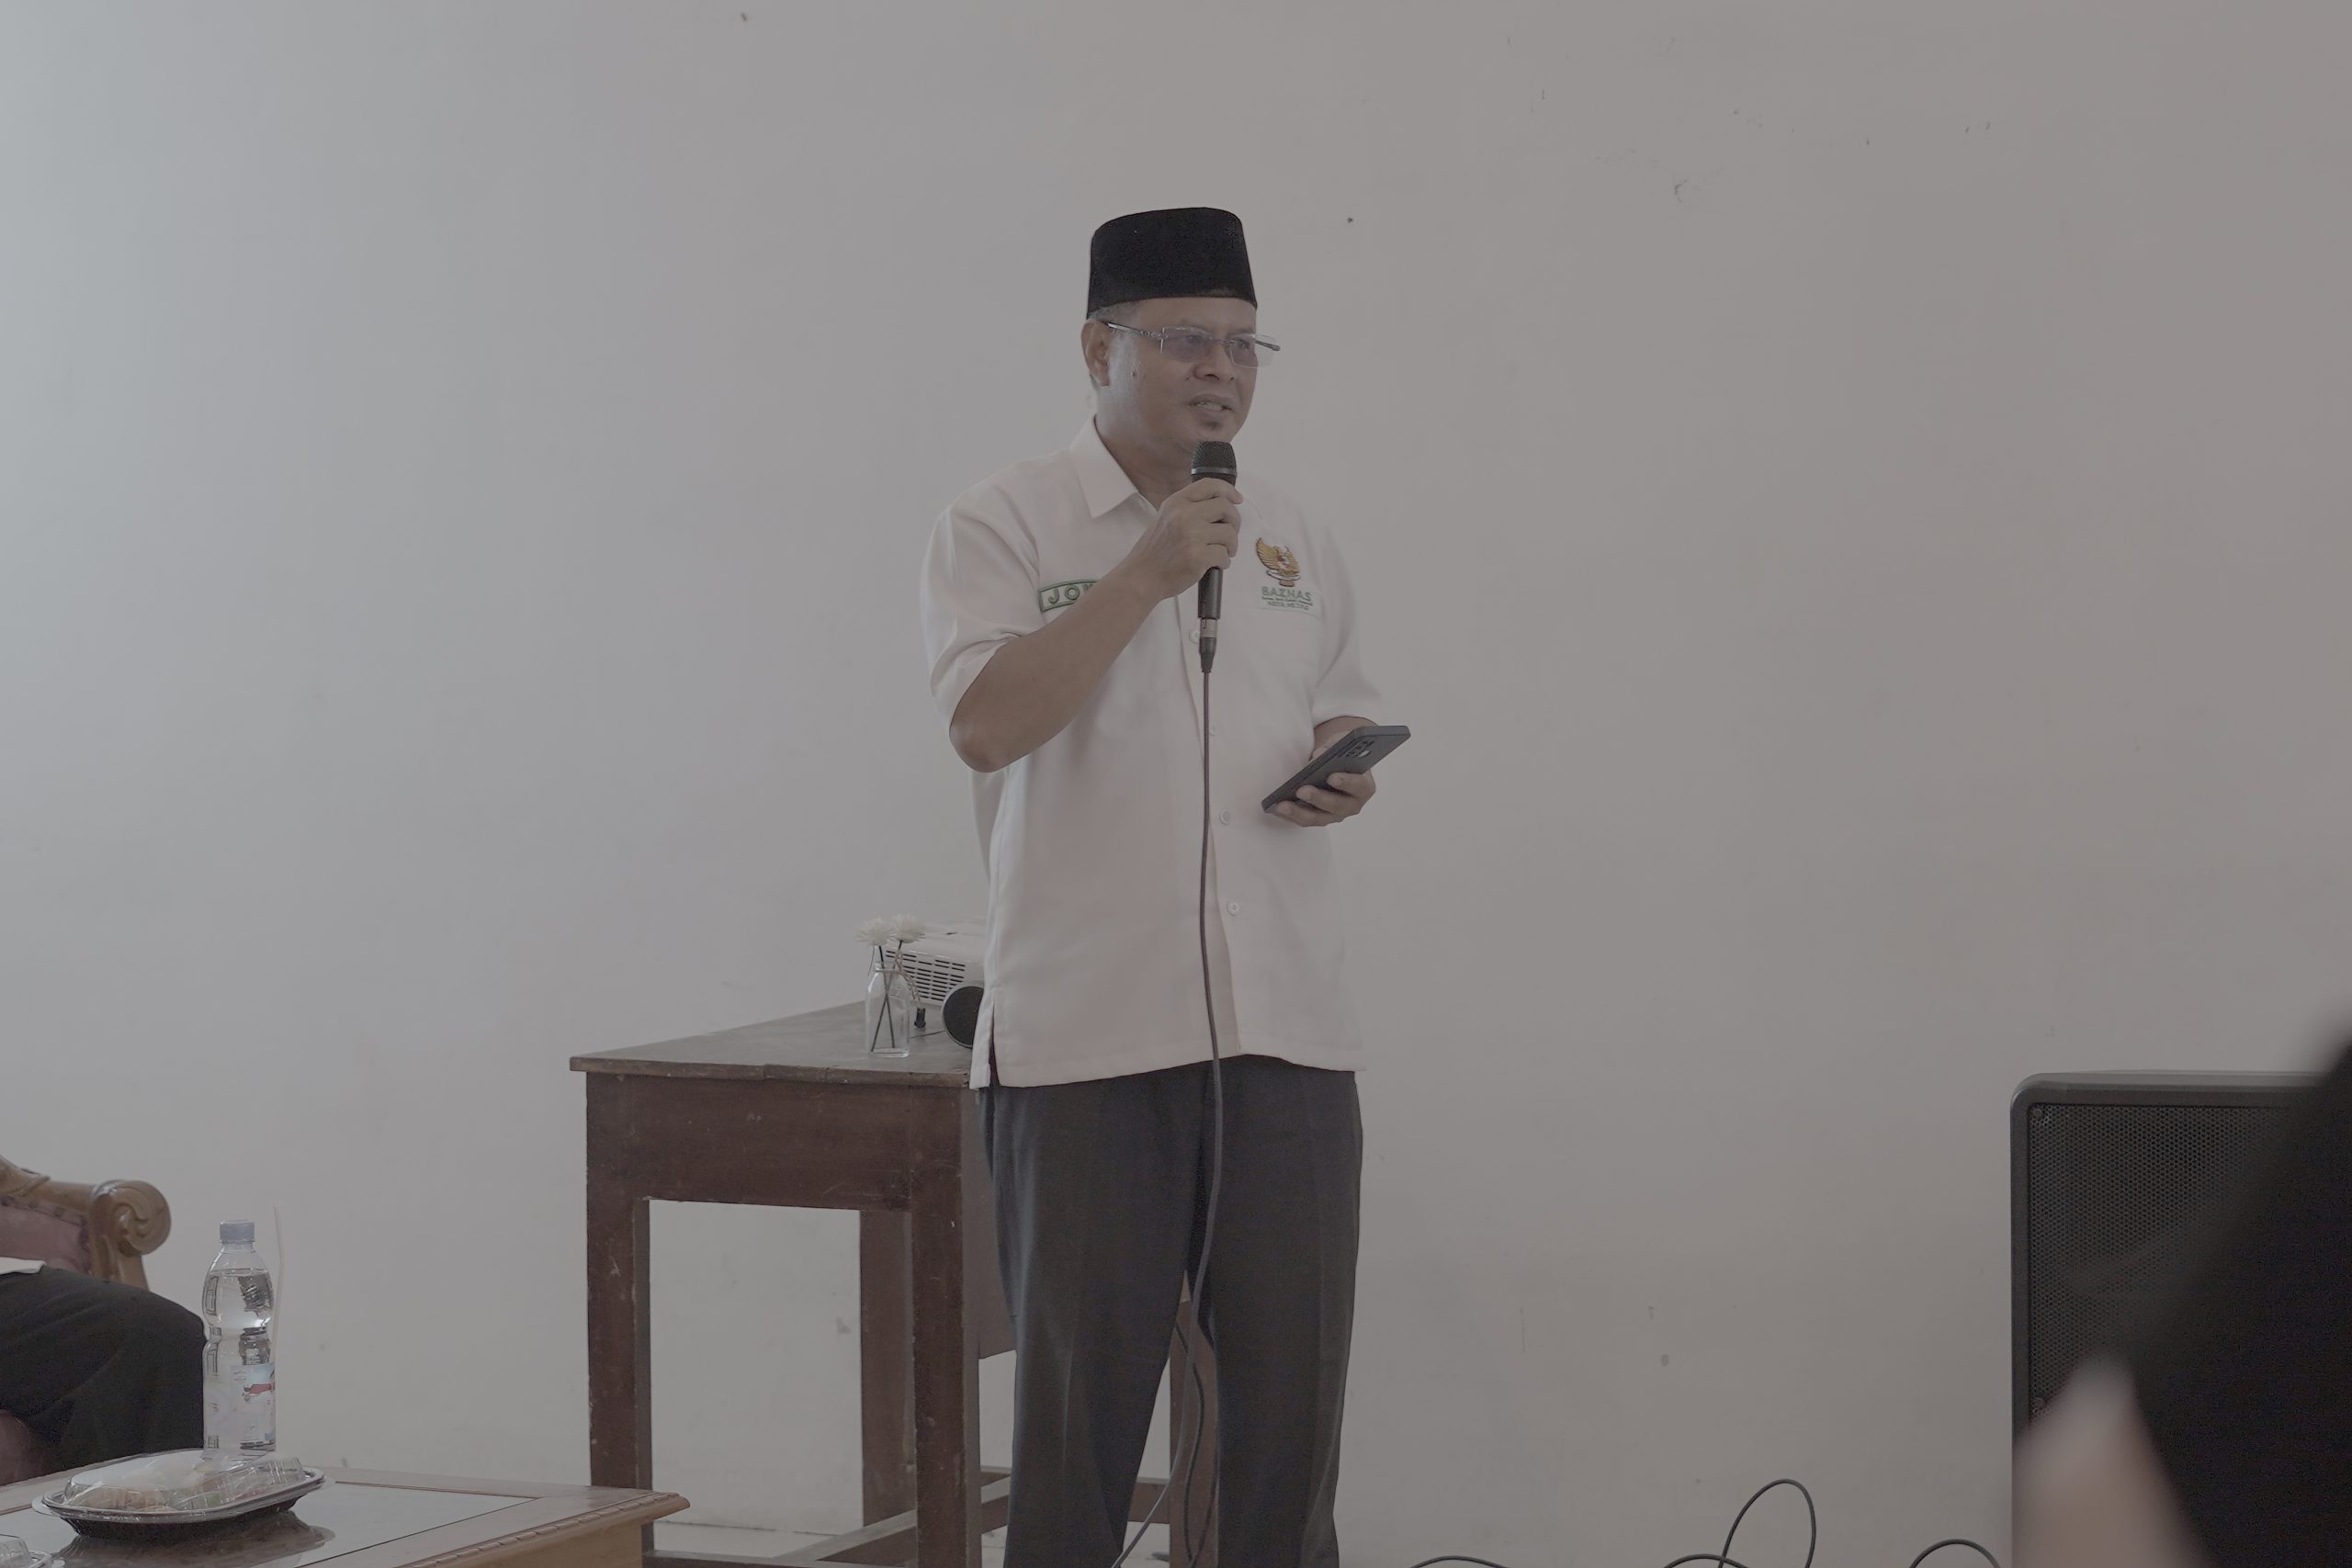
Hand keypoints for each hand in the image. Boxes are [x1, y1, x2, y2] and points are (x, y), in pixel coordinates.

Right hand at [1118, 479, 1241, 600]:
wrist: (1140, 577)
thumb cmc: (1154, 553)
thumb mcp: (1165, 518)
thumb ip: (1188, 509)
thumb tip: (1220, 508)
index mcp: (1176, 503)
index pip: (1210, 486)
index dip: (1229, 490)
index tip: (1237, 499)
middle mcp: (1184, 515)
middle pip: (1226, 507)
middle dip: (1234, 522)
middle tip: (1230, 535)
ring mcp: (1191, 535)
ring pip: (1229, 533)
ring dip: (1231, 546)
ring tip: (1220, 552)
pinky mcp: (1197, 556)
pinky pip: (1224, 555)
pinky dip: (1224, 562)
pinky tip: (1213, 565)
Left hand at [1271, 732, 1377, 826]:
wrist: (1341, 766)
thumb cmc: (1343, 755)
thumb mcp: (1342, 744)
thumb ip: (1334, 747)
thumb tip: (1317, 756)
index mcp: (1364, 786)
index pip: (1359, 786)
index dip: (1347, 782)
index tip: (1332, 776)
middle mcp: (1353, 805)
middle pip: (1337, 806)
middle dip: (1318, 798)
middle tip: (1301, 790)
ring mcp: (1337, 814)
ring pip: (1319, 818)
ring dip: (1299, 812)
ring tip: (1281, 804)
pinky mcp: (1321, 818)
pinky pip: (1305, 820)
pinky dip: (1291, 816)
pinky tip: (1276, 808)